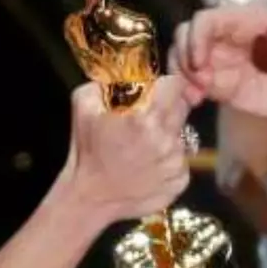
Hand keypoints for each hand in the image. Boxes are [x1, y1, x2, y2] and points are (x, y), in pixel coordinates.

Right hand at [64, 76, 195, 225]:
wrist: (90, 197)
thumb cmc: (86, 149)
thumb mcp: (83, 104)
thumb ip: (105, 81)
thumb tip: (124, 71)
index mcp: (143, 117)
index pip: (175, 86)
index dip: (166, 86)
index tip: (156, 92)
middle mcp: (165, 139)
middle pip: (183, 108)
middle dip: (167, 108)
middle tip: (148, 119)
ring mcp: (175, 162)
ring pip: (183, 135)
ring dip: (167, 136)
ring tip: (144, 147)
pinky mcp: (179, 181)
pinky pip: (182, 160)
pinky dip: (169, 161)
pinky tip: (148, 166)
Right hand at [170, 8, 266, 125]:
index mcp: (250, 23)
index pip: (209, 20)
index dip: (196, 37)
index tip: (199, 63)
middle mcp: (230, 39)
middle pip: (188, 35)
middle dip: (183, 57)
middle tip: (197, 85)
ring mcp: (225, 63)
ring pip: (186, 59)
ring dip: (181, 76)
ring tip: (194, 98)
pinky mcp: (225, 87)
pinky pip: (195, 84)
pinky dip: (186, 91)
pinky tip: (194, 104)